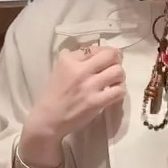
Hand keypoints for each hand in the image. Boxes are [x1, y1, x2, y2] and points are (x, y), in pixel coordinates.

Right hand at [22, 46, 124, 160]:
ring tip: (114, 81)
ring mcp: (89, 86)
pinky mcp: (96, 102)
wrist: (48, 119)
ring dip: (119, 76)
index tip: (104, 61)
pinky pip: (119, 91)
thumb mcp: (59, 69)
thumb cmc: (52, 95)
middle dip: (116, 60)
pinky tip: (113, 93)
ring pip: (118, 71)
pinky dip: (119, 90)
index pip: (96, 48)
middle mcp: (79, 70)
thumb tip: (96, 53)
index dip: (104, 53)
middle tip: (114, 67)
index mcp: (68, 59)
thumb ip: (76, 60)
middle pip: (111, 55)